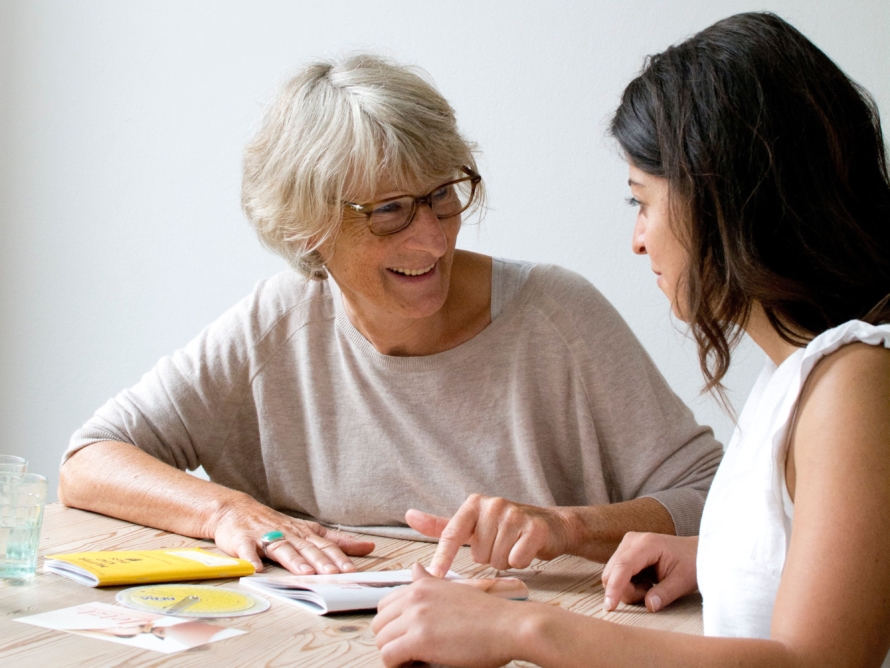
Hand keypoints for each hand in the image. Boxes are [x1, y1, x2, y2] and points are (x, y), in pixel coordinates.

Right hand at [211, 497, 374, 574]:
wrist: (235, 510)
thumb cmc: (275, 524)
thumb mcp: (308, 530)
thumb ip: (337, 541)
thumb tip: (368, 546)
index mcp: (303, 533)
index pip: (324, 545)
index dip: (338, 557)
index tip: (351, 570)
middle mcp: (287, 533)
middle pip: (306, 548)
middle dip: (321, 561)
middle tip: (334, 574)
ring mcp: (264, 536)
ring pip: (282, 549)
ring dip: (294, 561)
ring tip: (305, 573)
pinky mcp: (242, 540)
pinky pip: (247, 550)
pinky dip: (252, 559)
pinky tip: (257, 569)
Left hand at [372, 563, 517, 667]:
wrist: (509, 626)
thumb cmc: (489, 615)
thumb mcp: (454, 590)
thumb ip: (430, 582)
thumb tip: (415, 569)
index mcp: (422, 585)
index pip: (385, 605)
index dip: (393, 625)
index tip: (408, 637)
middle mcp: (415, 596)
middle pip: (379, 623)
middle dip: (391, 640)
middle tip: (411, 653)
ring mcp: (416, 616)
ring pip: (381, 641)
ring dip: (394, 654)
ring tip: (416, 660)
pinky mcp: (419, 639)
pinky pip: (388, 657)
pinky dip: (397, 666)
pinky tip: (417, 666)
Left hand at [407, 494, 571, 577]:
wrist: (551, 525)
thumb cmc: (506, 528)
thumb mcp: (472, 525)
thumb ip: (441, 525)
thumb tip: (409, 516)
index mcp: (474, 504)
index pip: (451, 534)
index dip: (442, 557)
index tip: (434, 577)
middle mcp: (493, 504)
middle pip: (478, 555)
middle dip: (488, 557)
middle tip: (500, 546)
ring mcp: (515, 515)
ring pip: (496, 560)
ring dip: (504, 561)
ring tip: (512, 547)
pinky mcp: (534, 528)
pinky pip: (516, 561)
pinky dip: (520, 562)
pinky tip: (525, 550)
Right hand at [600, 532, 697, 611]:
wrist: (695, 552)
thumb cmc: (691, 564)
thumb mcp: (683, 582)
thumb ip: (665, 594)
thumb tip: (649, 606)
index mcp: (647, 544)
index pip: (623, 566)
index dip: (615, 586)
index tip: (610, 606)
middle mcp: (632, 541)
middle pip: (613, 572)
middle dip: (626, 591)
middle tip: (649, 595)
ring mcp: (627, 546)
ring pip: (612, 575)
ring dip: (628, 589)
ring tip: (650, 587)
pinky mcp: (626, 553)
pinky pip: (617, 575)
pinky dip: (629, 586)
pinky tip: (645, 583)